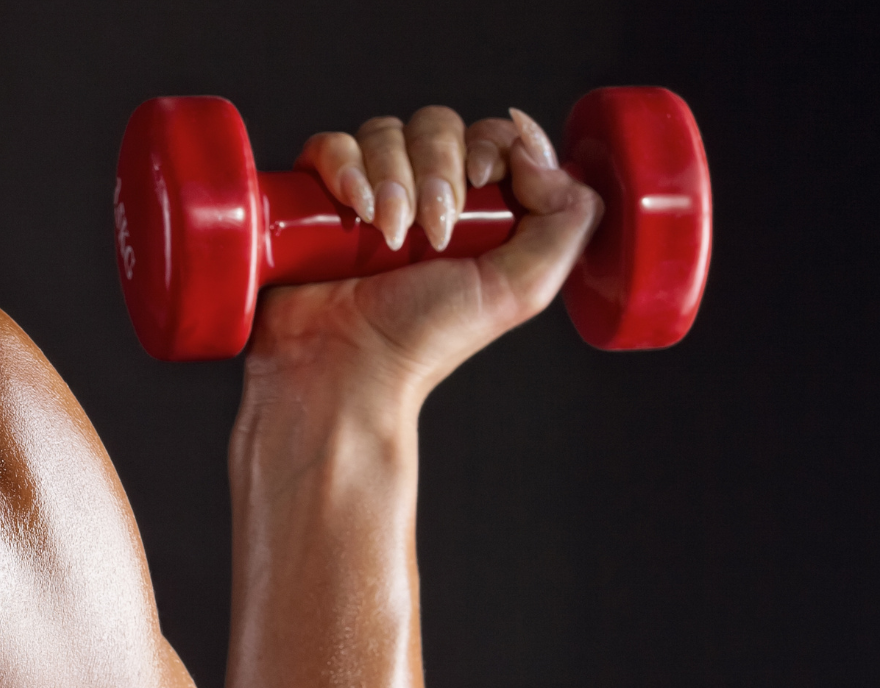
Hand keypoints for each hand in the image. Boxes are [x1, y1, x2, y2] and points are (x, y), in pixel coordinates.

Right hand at [246, 106, 602, 425]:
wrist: (347, 370)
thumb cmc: (424, 342)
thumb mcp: (520, 289)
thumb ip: (565, 219)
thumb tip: (540, 146)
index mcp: (475, 211)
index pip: (490, 136)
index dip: (488, 145)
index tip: (481, 181)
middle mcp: (421, 195)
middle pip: (436, 126)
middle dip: (437, 168)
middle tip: (433, 228)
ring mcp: (367, 193)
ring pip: (384, 132)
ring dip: (392, 176)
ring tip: (388, 234)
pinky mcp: (314, 197)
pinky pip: (330, 146)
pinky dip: (344, 167)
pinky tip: (354, 210)